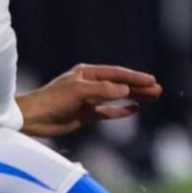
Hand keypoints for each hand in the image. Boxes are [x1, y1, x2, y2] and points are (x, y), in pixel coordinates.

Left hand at [16, 64, 162, 138]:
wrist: (33, 119)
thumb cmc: (53, 100)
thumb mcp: (79, 91)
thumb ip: (104, 90)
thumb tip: (126, 89)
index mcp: (88, 74)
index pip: (117, 74)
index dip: (135, 77)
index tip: (151, 80)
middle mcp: (90, 85)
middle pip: (120, 84)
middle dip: (139, 87)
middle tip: (159, 90)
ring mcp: (89, 100)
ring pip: (118, 97)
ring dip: (134, 97)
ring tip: (153, 97)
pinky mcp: (86, 115)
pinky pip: (108, 112)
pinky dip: (121, 110)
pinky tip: (134, 109)